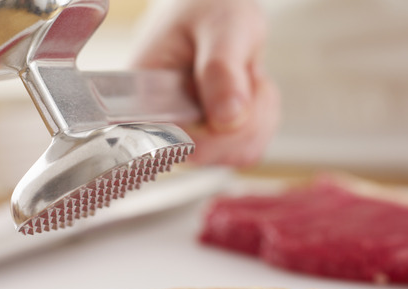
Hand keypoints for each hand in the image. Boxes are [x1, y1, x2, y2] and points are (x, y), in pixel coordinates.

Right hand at [132, 0, 279, 165]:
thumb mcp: (222, 28)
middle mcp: (162, 124)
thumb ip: (221, 71)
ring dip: (258, 116)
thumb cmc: (209, 7)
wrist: (214, 8)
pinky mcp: (211, 140)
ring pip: (237, 154)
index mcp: (145, 97)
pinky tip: (250, 90)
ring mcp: (188, 135)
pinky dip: (262, 120)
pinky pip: (248, 149)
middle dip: (245, 117)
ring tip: (245, 77)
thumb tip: (227, 121)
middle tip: (245, 73)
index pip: (175, 146)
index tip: (236, 95)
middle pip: (213, 155)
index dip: (215, 134)